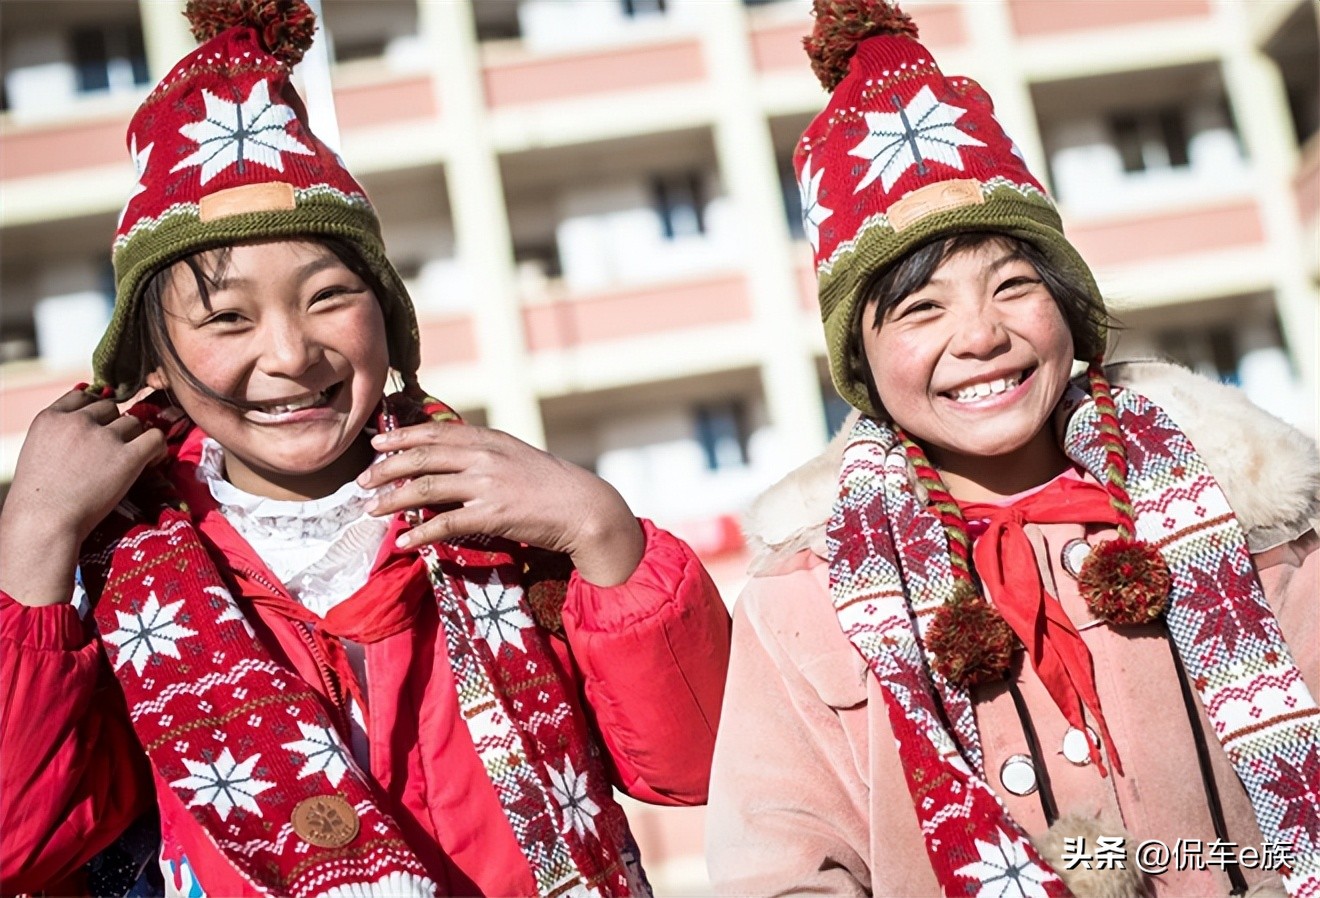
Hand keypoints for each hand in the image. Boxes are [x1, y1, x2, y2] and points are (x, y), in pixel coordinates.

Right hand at [0, 390, 167, 605]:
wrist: (44, 523)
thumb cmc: (38, 498)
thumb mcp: (39, 451)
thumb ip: (60, 431)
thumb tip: (86, 417)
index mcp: (50, 417)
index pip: (83, 396)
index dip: (95, 412)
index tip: (99, 429)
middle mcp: (78, 421)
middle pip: (111, 409)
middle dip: (114, 426)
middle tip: (113, 451)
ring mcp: (103, 437)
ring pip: (134, 422)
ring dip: (135, 438)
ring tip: (131, 460)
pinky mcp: (127, 456)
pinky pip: (155, 437)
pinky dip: (158, 447)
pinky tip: (151, 461)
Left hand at [359, 421, 644, 585]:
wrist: (585, 507)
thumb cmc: (552, 485)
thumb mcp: (517, 456)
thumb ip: (485, 454)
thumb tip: (451, 459)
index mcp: (489, 438)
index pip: (435, 431)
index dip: (401, 436)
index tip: (376, 442)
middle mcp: (484, 456)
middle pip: (422, 457)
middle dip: (385, 468)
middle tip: (361, 481)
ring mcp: (488, 484)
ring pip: (426, 487)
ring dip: (392, 499)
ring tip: (371, 510)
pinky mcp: (492, 515)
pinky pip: (445, 523)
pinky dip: (419, 534)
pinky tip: (403, 542)